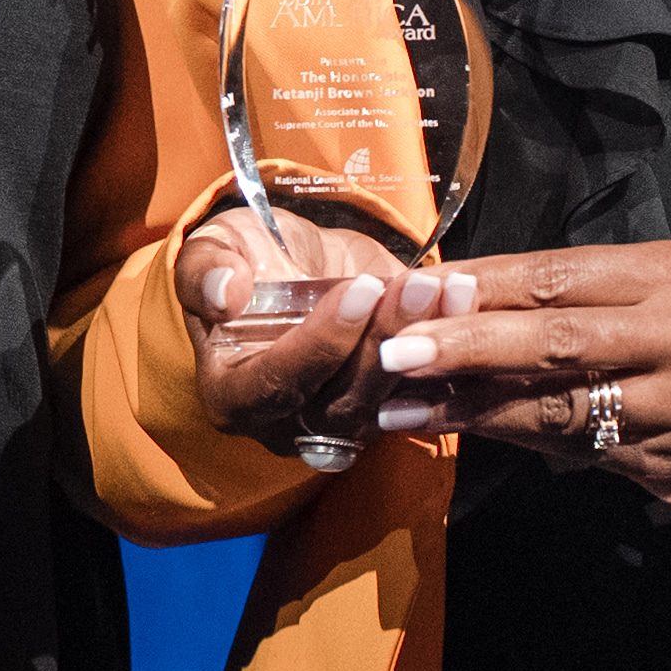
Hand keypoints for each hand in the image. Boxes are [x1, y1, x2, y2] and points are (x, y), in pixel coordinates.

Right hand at [171, 209, 475, 465]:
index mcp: (234, 394)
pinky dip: (447, 347)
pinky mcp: (387, 407)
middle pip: (342, 399)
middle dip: (384, 341)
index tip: (359, 291)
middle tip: (418, 287)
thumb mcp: (212, 248)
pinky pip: (421, 388)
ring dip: (424, 343)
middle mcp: (288, 423)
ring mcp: (342, 422)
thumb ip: (205, 269)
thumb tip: (225, 294)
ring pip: (388, 398)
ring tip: (451, 290)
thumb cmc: (243, 260)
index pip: (278, 383)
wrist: (289, 265)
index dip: (320, 342)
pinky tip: (465, 303)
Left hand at [363, 241, 670, 513]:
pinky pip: (583, 453)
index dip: (480, 288)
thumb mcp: (650, 284)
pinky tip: (470, 434)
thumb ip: (568, 289)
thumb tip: (456, 291)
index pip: (557, 277)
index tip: (413, 293)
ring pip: (561, 410)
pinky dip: (521, 441)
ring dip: (475, 410)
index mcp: (668, 275)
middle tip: (394, 352)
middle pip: (556, 341)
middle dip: (466, 347)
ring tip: (406, 408)